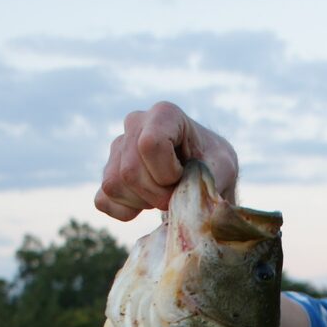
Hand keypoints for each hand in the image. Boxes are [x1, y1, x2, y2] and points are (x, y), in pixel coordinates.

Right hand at [94, 101, 238, 220]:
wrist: (204, 174)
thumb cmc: (214, 166)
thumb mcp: (222, 170)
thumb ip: (207, 182)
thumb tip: (185, 209)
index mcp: (164, 114)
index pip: (150, 144)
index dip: (167, 173)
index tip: (183, 176)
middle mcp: (135, 123)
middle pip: (130, 171)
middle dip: (157, 195)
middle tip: (177, 195)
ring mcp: (117, 147)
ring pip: (114, 185)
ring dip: (142, 203)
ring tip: (163, 196)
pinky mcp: (107, 172)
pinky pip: (103, 200)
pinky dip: (125, 212)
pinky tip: (145, 205)